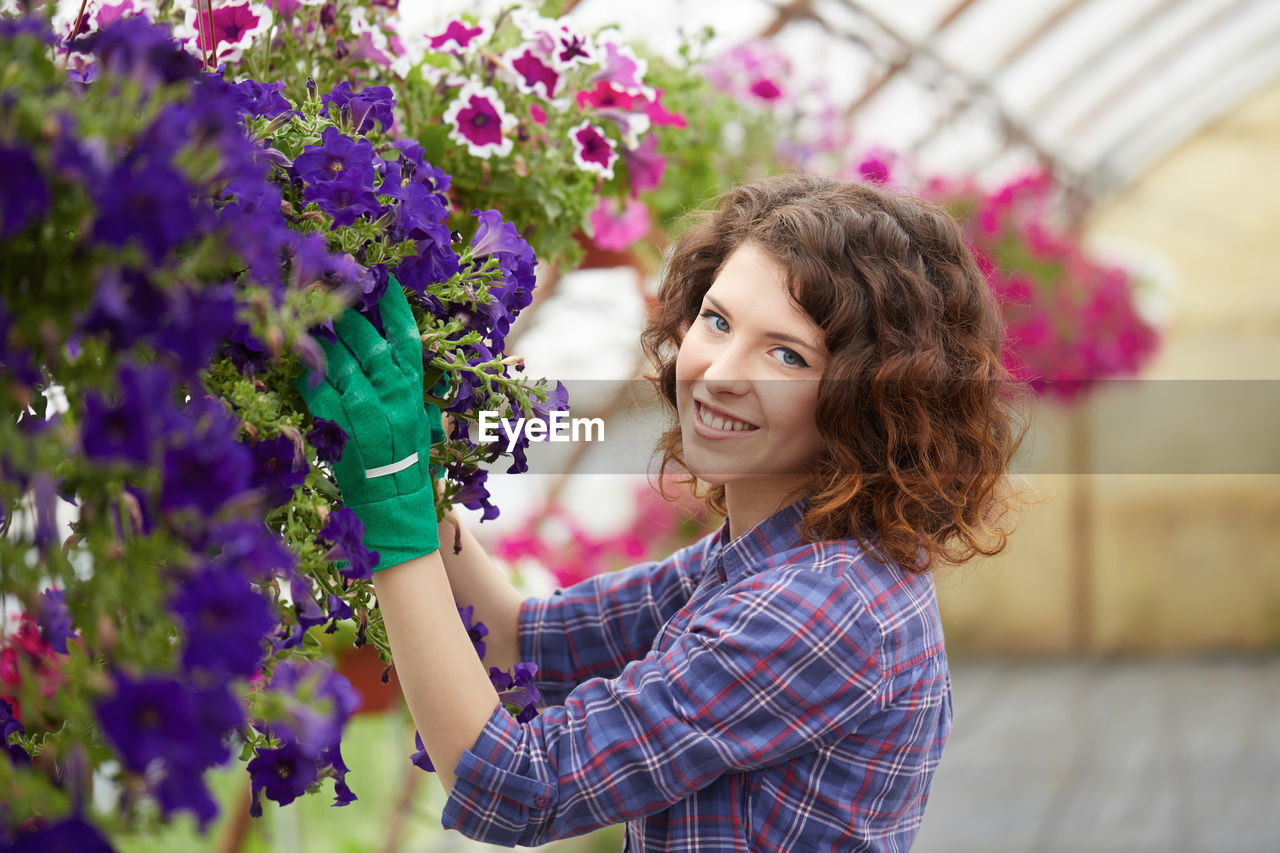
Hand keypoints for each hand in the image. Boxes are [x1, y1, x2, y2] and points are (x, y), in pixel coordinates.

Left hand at [293, 279, 444, 569]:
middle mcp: (395, 397)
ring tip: (306, 318)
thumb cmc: (407, 463)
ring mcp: (369, 412)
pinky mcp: (343, 430)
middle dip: (345, 317)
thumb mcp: (419, 422)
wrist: (397, 507)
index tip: (381, 281)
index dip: (394, 309)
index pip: (407, 340)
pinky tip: (297, 363)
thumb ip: (405, 389)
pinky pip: (320, 393)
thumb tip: (386, 353)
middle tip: (327, 294)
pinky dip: (307, 377)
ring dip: (320, 340)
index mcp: (416, 392)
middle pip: (368, 343)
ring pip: (341, 363)